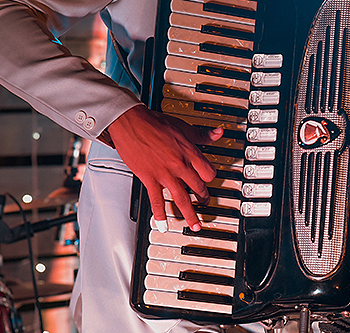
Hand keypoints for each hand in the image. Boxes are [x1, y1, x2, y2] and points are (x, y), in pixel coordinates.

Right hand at [106, 105, 222, 231]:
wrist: (132, 123)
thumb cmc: (155, 123)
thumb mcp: (183, 127)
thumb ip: (202, 135)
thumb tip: (218, 133)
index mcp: (189, 152)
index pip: (208, 172)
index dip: (211, 178)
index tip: (209, 181)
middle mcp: (179, 165)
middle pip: (197, 187)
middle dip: (203, 197)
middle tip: (205, 204)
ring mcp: (164, 174)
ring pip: (181, 198)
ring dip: (189, 214)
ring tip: (195, 224)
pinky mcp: (149, 179)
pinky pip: (156, 200)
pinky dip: (159, 214)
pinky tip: (162, 225)